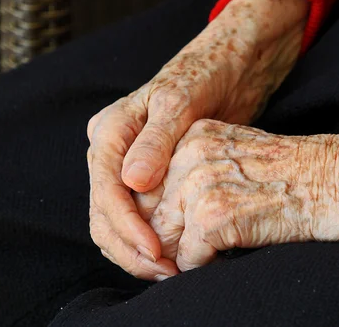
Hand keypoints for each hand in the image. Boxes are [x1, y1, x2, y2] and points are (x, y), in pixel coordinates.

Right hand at [87, 0, 308, 280]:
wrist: (234, 67)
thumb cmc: (208, 75)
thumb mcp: (182, 102)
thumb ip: (156, 140)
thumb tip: (132, 182)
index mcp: (111, 130)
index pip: (106, 190)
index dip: (127, 227)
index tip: (156, 253)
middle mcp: (114, 151)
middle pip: (105, 213)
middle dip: (129, 247)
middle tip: (165, 271)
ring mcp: (131, 165)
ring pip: (118, 220)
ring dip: (138, 250)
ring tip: (171, 269)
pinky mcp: (153, 175)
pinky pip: (141, 215)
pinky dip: (151, 238)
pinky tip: (175, 252)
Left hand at [148, 119, 338, 274]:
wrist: (334, 181)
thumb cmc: (290, 174)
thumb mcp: (232, 154)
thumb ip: (193, 170)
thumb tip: (161, 212)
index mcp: (191, 136)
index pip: (147, 184)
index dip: (155, 215)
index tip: (170, 234)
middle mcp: (189, 154)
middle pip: (147, 211)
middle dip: (162, 240)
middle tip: (182, 254)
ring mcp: (199, 183)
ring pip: (162, 238)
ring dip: (182, 255)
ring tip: (211, 251)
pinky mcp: (214, 215)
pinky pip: (187, 258)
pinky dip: (203, 266)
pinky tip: (229, 254)